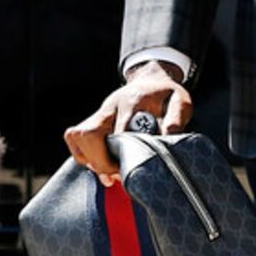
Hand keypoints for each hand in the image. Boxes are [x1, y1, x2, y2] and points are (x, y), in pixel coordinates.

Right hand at [65, 63, 193, 184]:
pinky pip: (74, 138)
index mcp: (133, 101)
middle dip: (104, 162)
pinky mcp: (92, 119)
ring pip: (79, 136)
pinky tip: (99, 164)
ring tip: (110, 173)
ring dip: (91, 159)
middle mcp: (110, 106)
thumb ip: (176, 118)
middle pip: (91, 135)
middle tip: (120, 175)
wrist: (151, 80)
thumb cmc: (166, 96)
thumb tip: (168, 136)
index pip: (120, 133)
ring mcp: (99, 112)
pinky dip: (83, 155)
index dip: (125, 156)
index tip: (136, 170)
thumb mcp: (180, 101)